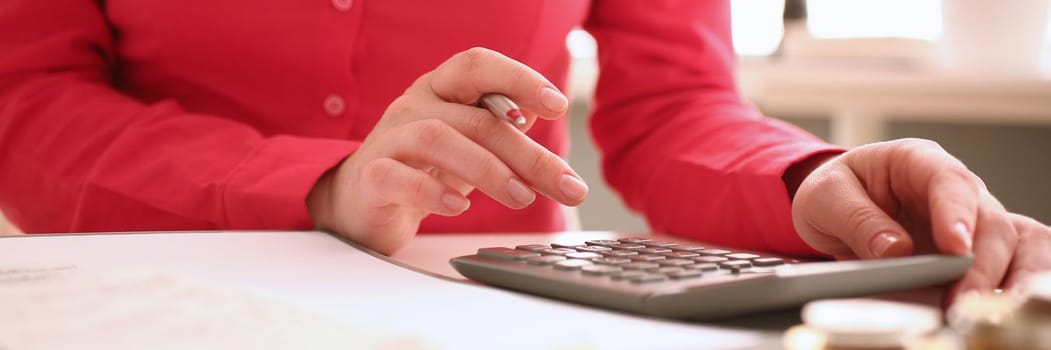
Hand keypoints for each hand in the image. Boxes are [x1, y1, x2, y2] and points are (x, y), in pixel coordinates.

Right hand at [307, 48, 587, 253]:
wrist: (363, 202)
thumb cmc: (423, 168)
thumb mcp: (470, 145)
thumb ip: (502, 130)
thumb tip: (539, 112)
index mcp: (441, 90)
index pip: (478, 66)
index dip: (519, 78)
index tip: (558, 106)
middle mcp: (414, 106)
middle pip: (475, 118)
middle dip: (528, 154)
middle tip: (566, 186)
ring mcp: (389, 138)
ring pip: (438, 139)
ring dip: (488, 170)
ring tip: (522, 198)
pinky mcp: (370, 177)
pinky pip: (398, 176)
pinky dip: (432, 192)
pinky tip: (460, 207)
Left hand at [791, 138, 1050, 302]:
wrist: (833, 207)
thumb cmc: (834, 192)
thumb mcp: (825, 196)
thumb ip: (857, 218)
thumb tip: (896, 250)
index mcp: (917, 161)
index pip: (949, 181)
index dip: (956, 215)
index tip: (955, 248)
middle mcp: (953, 188)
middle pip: (989, 220)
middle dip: (982, 262)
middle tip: (963, 299)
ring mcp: (968, 220)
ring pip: (1009, 245)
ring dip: (1000, 277)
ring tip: (976, 309)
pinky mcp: (970, 251)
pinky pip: (1006, 265)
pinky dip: (1006, 285)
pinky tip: (993, 307)